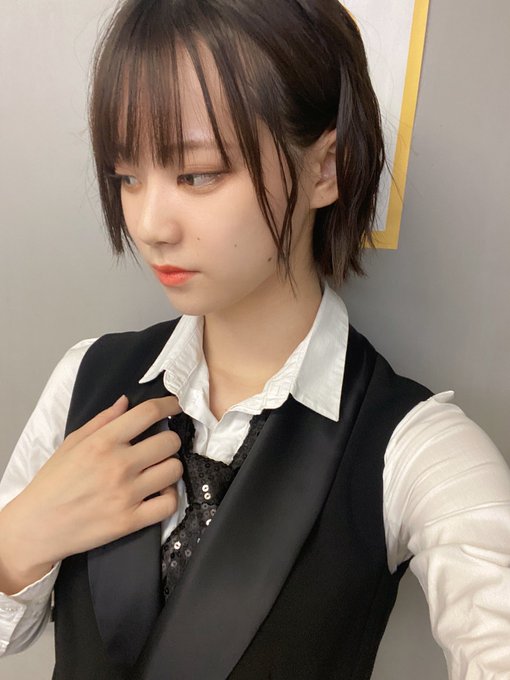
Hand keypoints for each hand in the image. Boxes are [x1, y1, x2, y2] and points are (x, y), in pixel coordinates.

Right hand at [0, 395, 182, 593]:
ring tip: (158, 469)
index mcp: (102, 442)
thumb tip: (126, 401)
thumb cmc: (53, 483)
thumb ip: (101, 420)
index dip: (168, 405)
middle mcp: (118, 465)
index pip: (148, 413)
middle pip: (169, 442)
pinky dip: (169, 497)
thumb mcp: (72, 443)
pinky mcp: (130, 521)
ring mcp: (126, 494)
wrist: (37, 526)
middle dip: (169, 440)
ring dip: (170, 467)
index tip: (173, 406)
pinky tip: (158, 492)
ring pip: (174, 470)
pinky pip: (169, 504)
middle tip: (161, 445)